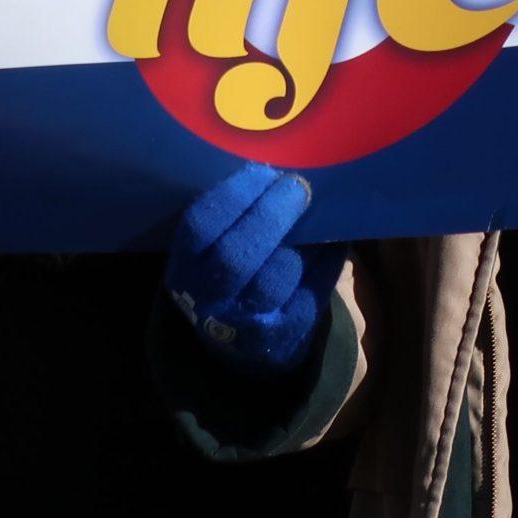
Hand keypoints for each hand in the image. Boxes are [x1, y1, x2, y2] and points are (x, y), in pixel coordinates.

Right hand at [164, 164, 346, 375]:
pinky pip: (311, 291)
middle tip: (297, 186)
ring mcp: (247, 323)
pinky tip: (333, 240)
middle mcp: (210, 299)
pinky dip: (327, 260)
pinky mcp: (286, 336)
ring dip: (303, 238)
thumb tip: (274, 171)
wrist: (238, 346)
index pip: (200, 227)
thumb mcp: (208, 254)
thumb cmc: (225, 277)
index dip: (233, 195)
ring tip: (315, 213)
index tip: (262, 172)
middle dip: (270, 214)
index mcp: (184, 269)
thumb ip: (230, 219)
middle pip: (237, 255)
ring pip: (277, 275)